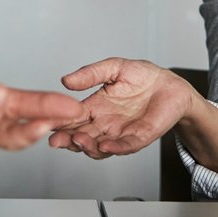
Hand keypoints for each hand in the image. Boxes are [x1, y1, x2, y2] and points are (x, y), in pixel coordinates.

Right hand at [47, 58, 196, 158]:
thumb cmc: (143, 77)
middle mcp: (104, 124)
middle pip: (80, 137)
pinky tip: (105, 146)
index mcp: (94, 108)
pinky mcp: (139, 137)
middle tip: (56, 139)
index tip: (46, 121)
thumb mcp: (113, 68)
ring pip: (98, 147)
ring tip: (78, 140)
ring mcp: (120, 134)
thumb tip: (65, 80)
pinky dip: (114, 148)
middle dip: (67, 140)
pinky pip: (125, 146)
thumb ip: (91, 74)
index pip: (72, 118)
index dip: (59, 122)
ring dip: (87, 147)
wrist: (171, 85)